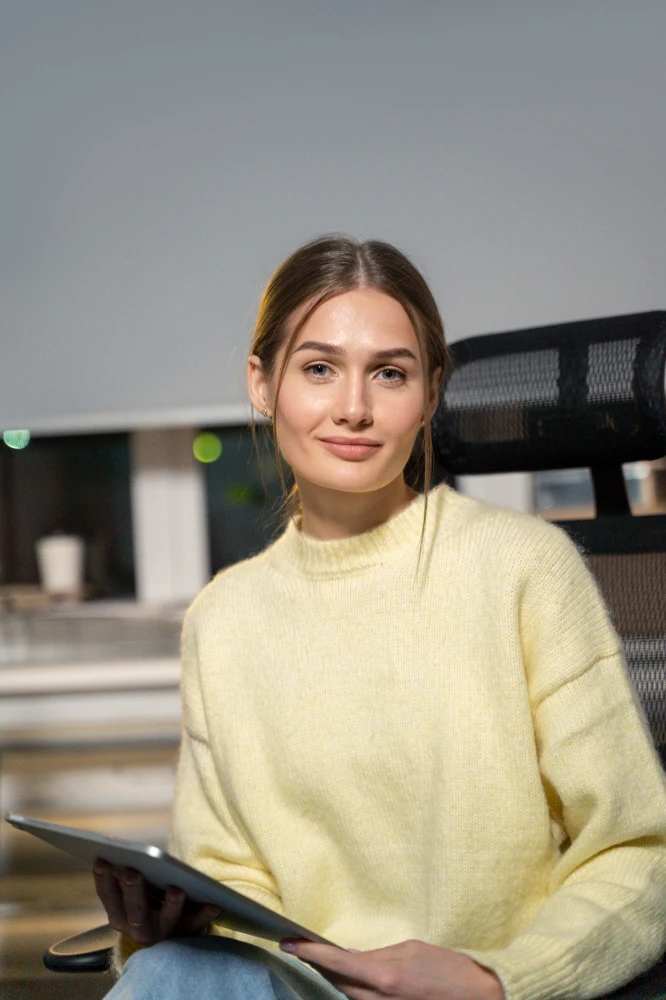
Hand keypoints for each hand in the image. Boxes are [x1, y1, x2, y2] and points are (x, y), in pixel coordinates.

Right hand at [93, 858, 220, 945]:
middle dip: (132, 892)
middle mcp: (137, 928)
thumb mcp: (133, 887)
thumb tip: (113, 840)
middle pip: (134, 911)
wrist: (167, 936)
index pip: (108, 896)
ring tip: (176, 889)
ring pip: (164, 922)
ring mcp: (161, 933)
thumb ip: (124, 867)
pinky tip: (214, 905)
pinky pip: (195, 926)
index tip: (101, 859)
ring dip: (169, 906)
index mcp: (120, 913)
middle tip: (132, 872)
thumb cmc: (147, 899)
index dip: (103, 879)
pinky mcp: (185, 935)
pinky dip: (204, 916)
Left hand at [279, 938, 504, 999]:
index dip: (309, 953)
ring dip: (337, 980)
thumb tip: (351, 957)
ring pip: (349, 998)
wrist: (479, 996)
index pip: (336, 964)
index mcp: (386, 977)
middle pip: (337, 985)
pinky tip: (351, 980)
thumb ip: (378, 954)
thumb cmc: (449, 968)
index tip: (289, 943)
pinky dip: (355, 992)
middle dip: (319, 966)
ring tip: (323, 961)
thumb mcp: (411, 949)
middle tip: (303, 948)